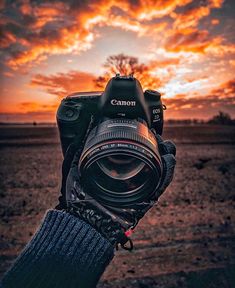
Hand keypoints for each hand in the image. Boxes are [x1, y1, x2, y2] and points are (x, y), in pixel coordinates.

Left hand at [56, 134, 175, 249]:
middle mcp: (131, 179)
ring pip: (160, 169)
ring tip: (167, 145)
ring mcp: (140, 188)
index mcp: (118, 172)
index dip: (143, 142)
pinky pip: (161, 183)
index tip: (145, 131)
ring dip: (166, 155)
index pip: (134, 154)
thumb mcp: (75, 169)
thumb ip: (76, 151)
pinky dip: (168, 170)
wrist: (84, 219)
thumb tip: (78, 134)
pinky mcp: (146, 198)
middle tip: (158, 136)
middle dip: (158, 146)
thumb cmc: (78, 197)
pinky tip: (169, 158)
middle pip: (151, 160)